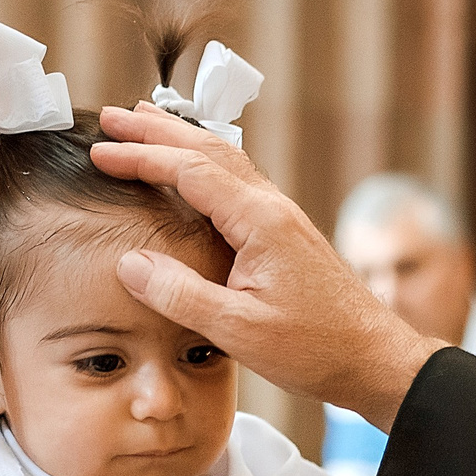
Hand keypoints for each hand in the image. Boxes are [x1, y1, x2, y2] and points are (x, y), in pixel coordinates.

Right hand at [90, 105, 445, 429]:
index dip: (142, 158)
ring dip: (182, 142)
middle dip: (158, 131)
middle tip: (114, 116)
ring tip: (147, 127)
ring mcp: (283, 219)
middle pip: (210, 150)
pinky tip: (194, 175)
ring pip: (226, 162)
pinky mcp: (286, 236)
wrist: (375, 359)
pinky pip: (238, 184)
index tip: (101, 152)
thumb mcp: (239, 331)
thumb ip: (181, 295)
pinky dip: (205, 167)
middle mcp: (273, 208)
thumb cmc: (316, 348)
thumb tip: (129, 263)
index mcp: (261, 221)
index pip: (191, 171)